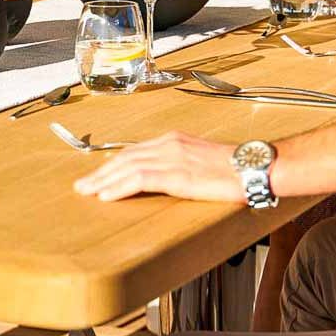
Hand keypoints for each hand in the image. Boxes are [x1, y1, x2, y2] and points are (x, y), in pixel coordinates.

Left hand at [74, 131, 240, 202]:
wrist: (253, 166)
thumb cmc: (233, 168)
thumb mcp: (201, 161)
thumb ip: (180, 165)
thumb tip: (166, 179)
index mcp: (174, 140)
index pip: (135, 151)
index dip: (113, 164)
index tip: (98, 174)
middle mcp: (169, 144)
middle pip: (126, 157)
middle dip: (101, 172)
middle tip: (83, 185)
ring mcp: (172, 157)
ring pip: (128, 167)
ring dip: (104, 180)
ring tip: (88, 192)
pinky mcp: (177, 174)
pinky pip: (140, 179)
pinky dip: (120, 187)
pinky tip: (107, 196)